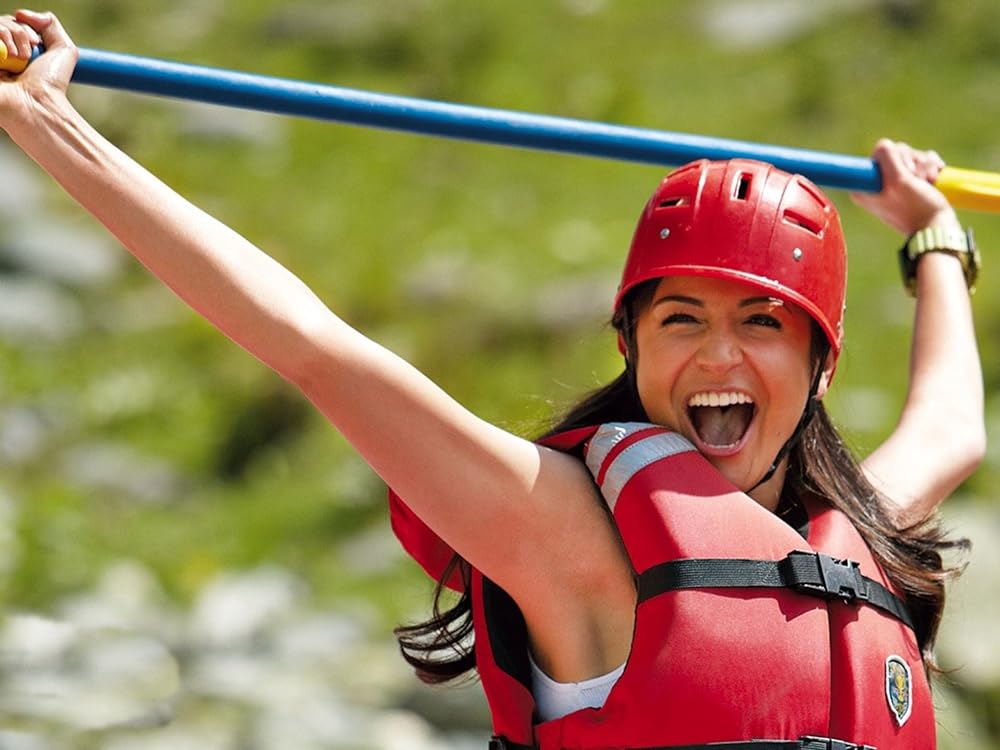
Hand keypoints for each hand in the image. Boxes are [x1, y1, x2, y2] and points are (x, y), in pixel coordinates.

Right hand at [0, 10, 77, 128]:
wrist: (38, 105)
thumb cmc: (51, 83)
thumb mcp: (63, 49)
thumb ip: (50, 24)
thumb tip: (22, 13)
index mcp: (15, 51)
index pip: (9, 24)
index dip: (22, 27)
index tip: (36, 43)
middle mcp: (0, 54)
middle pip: (1, 22)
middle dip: (18, 31)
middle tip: (29, 52)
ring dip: (9, 34)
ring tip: (20, 58)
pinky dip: (0, 39)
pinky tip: (8, 57)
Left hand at [850, 138, 958, 235]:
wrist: (937, 228)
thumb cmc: (917, 207)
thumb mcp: (898, 180)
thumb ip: (888, 158)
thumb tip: (884, 145)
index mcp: (864, 186)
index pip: (880, 152)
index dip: (896, 159)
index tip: (901, 175)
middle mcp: (876, 184)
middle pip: (897, 151)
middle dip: (913, 163)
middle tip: (916, 182)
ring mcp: (895, 183)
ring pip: (912, 155)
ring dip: (924, 166)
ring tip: (927, 183)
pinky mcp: (912, 182)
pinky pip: (923, 160)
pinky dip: (932, 167)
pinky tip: (934, 179)